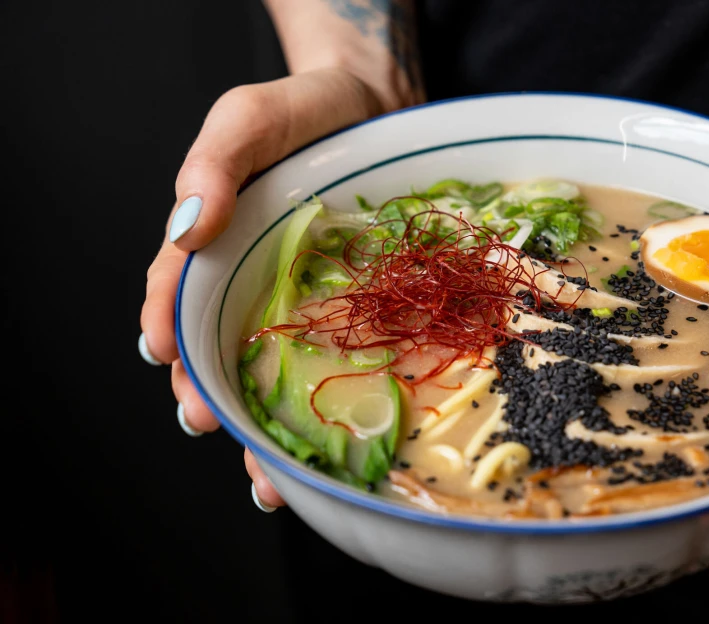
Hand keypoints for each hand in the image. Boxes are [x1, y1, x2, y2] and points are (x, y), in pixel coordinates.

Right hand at [139, 67, 381, 510]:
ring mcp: (301, 305)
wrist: (380, 111)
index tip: (165, 356)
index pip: (174, 291)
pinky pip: (333, 369)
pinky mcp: (351, 317)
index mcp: (214, 243)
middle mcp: (251, 283)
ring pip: (270, 378)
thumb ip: (215, 161)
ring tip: (263, 478)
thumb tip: (186, 227)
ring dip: (261, 431)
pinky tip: (325, 457)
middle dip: (207, 392)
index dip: (165, 324)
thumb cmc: (306, 112)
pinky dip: (326, 416)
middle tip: (207, 421)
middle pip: (216, 349)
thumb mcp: (252, 116)